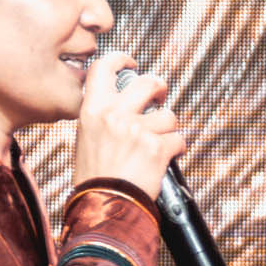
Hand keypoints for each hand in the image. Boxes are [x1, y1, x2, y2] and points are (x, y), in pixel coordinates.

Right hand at [69, 61, 183, 205]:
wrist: (102, 207)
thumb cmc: (94, 179)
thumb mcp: (86, 138)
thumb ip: (102, 117)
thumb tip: (119, 104)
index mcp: (92, 109)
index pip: (104, 67)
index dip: (121, 59)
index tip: (131, 62)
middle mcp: (114, 114)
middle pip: (148, 82)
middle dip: (159, 87)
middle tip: (160, 96)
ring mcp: (137, 129)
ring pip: (168, 115)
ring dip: (168, 129)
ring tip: (157, 144)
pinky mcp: (156, 147)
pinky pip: (179, 139)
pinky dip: (177, 149)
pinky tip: (167, 157)